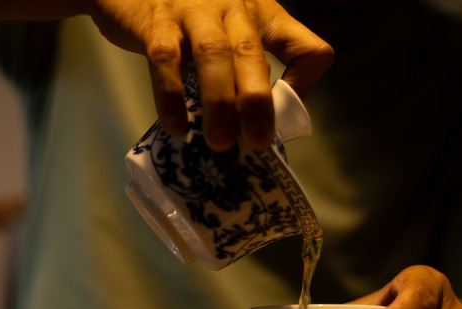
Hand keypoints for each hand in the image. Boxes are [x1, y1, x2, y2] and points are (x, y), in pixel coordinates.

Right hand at [80, 0, 332, 150]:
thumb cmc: (191, 18)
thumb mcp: (232, 33)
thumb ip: (250, 68)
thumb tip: (262, 123)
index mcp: (262, 16)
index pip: (302, 44)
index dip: (305, 78)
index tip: (286, 111)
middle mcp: (233, 9)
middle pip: (252, 53)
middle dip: (257, 102)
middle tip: (257, 142)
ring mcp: (193, 12)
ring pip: (213, 54)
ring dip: (219, 101)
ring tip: (220, 142)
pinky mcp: (156, 21)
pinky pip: (165, 59)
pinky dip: (171, 95)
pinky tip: (176, 125)